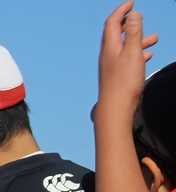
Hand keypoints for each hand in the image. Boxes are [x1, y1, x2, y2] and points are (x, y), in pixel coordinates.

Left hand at [97, 1, 158, 117]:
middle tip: (138, 15)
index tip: (131, 2)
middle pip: (117, 34)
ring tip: (155, 38)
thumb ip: (134, 33)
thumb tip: (133, 14)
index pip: (112, 23)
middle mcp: (108, 55)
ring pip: (126, 47)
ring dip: (139, 40)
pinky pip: (128, 60)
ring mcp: (111, 67)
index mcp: (110, 47)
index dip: (121, 10)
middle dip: (129, 23)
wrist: (115, 109)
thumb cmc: (124, 82)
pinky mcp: (116, 77)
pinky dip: (138, 54)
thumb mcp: (132, 53)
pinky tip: (148, 56)